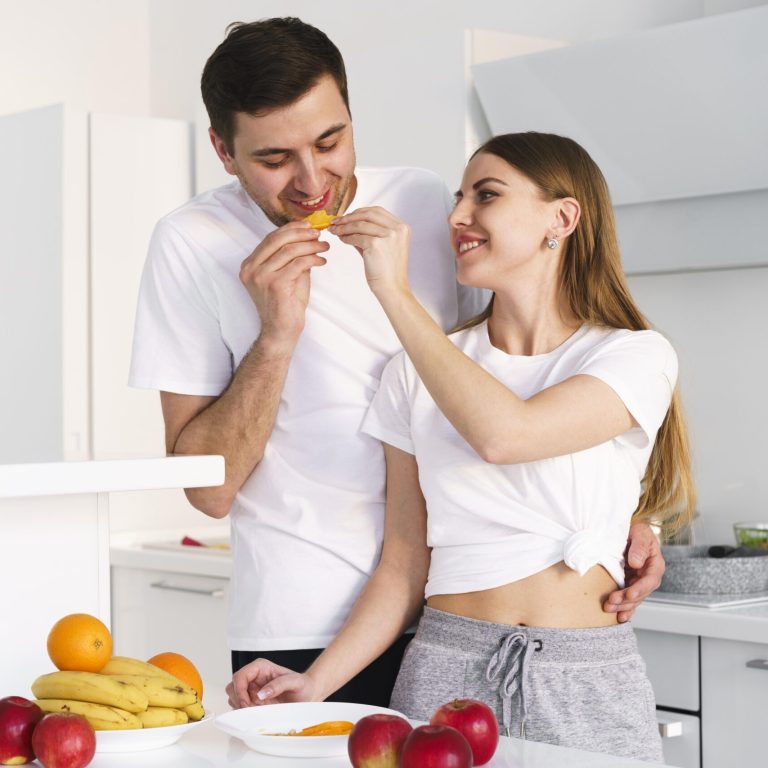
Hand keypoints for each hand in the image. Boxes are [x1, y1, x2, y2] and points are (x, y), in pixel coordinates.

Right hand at [226, 658, 318, 707]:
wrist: (307, 696)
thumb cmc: (302, 686)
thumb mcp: (295, 682)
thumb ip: (279, 684)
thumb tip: (261, 693)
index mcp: (261, 667)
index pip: (240, 676)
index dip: (239, 690)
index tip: (247, 703)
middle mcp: (254, 677)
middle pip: (233, 687)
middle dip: (239, 700)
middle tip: (252, 708)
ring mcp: (252, 690)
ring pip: (234, 697)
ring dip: (242, 706)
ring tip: (258, 709)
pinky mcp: (253, 701)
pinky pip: (240, 706)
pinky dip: (245, 712)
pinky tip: (258, 712)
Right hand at [240, 222, 329, 348]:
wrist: (281, 331)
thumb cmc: (285, 305)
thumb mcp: (287, 274)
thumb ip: (292, 256)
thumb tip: (309, 236)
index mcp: (249, 265)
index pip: (270, 238)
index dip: (290, 229)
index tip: (308, 226)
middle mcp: (251, 269)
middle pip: (278, 239)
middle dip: (301, 233)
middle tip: (318, 233)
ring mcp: (261, 276)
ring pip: (289, 250)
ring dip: (311, 246)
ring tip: (325, 247)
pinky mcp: (275, 284)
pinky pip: (298, 264)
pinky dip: (313, 259)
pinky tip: (322, 261)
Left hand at [329, 206, 410, 296]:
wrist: (392, 288)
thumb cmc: (387, 271)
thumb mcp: (382, 246)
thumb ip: (369, 233)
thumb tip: (348, 223)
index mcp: (402, 227)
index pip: (377, 211)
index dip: (359, 212)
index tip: (347, 216)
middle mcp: (397, 229)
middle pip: (368, 214)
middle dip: (349, 216)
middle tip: (336, 221)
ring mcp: (388, 236)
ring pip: (359, 224)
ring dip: (344, 226)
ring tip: (335, 230)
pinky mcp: (376, 244)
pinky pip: (355, 237)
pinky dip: (346, 237)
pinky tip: (341, 239)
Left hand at [604, 522, 664, 621]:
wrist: (627, 531)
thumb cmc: (635, 530)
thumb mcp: (639, 532)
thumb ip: (639, 546)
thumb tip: (636, 563)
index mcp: (655, 563)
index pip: (650, 580)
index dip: (640, 589)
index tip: (629, 594)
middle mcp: (649, 575)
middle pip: (641, 593)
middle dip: (627, 600)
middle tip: (611, 602)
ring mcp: (639, 582)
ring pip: (634, 599)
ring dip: (622, 605)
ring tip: (609, 609)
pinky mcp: (630, 585)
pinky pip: (630, 600)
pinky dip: (625, 609)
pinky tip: (619, 617)